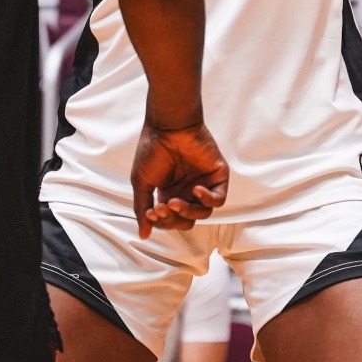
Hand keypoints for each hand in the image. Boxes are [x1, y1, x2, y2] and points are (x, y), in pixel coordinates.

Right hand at [130, 121, 228, 238]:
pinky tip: (195, 190)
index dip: (161, 222)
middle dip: (173, 219)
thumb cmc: (152, 150)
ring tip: (175, 201)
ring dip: (188, 212)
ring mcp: (204, 184)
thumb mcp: (142, 183)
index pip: (170, 220)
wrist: (167, 126)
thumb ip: (142, 209)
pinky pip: (218, 199)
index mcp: (169, 194)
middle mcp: (187, 191)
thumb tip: (143, 235)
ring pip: (202, 213)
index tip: (151, 212)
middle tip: (163, 207)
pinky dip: (208, 199)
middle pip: (186, 220)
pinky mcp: (218, 177)